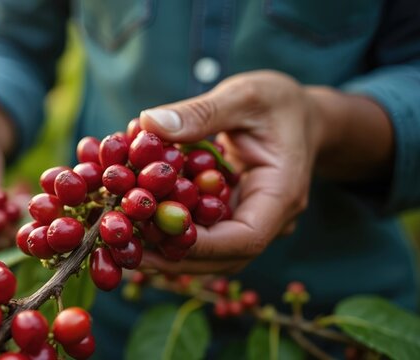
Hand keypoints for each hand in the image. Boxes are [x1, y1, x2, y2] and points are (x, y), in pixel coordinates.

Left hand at [137, 70, 389, 273]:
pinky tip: (132, 217)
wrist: (298, 114)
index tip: (153, 235)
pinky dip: (168, 228)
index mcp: (281, 195)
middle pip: (222, 257)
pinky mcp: (227, 215)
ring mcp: (246, 221)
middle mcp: (266, 218)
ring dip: (165, 248)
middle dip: (173, 255)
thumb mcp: (245, 96)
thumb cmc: (278, 102)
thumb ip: (202, 112)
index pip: (246, 239)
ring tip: (121, 237)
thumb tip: (150, 124)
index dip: (200, 245)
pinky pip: (199, 231)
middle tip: (124, 246)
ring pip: (208, 252)